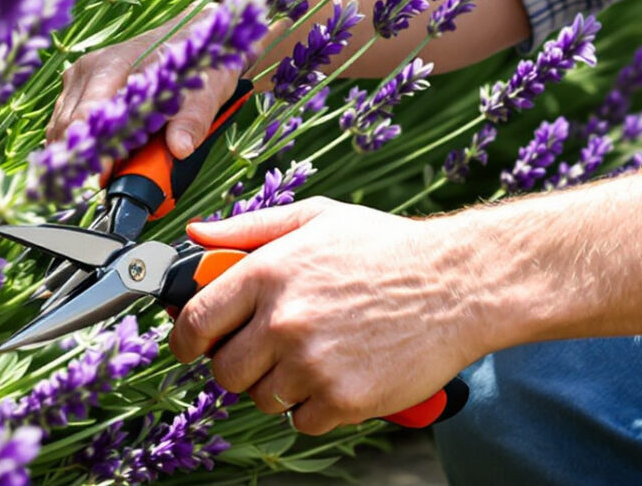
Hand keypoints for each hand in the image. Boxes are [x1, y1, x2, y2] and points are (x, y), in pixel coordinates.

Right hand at [46, 27, 242, 160]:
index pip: (88, 113)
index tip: (105, 172)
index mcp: (114, 63)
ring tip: (107, 171)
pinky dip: (79, 145)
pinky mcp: (78, 90)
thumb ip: (191, 120)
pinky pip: (65, 125)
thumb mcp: (203, 93)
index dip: (94, 147)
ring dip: (81, 152)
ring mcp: (79, 79)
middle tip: (110, 179)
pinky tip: (98, 159)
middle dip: (86, 155)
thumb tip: (180, 148)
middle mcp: (89, 69)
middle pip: (69, 125)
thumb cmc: (194, 64)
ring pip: (62, 128)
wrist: (188, 39)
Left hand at [170, 198, 489, 434]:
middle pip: (224, 370)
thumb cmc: (388, 249)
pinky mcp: (342, 399)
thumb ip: (249, 229)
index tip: (191, 345)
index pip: (196, 320)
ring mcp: (312, 363)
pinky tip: (339, 375)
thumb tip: (196, 236)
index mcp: (268, 272)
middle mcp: (283, 320)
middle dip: (238, 364)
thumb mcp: (317, 219)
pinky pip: (301, 421)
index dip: (184, 338)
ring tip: (316, 356)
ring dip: (280, 385)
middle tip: (267, 352)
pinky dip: (316, 406)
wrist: (457, 285)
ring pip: (262, 398)